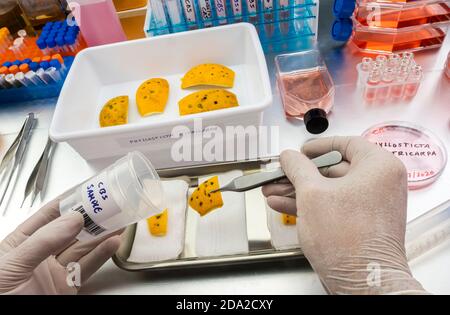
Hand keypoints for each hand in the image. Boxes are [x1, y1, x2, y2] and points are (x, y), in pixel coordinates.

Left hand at [0, 200, 120, 293]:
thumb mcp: (13, 264)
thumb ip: (42, 241)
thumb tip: (71, 220)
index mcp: (20, 242)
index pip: (48, 215)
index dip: (68, 201)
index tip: (87, 189)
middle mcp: (40, 254)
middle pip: (70, 229)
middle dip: (91, 215)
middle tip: (110, 204)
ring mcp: (55, 271)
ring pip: (83, 247)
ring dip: (102, 233)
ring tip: (119, 219)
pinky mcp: (68, 287)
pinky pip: (88, 267)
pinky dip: (103, 254)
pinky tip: (113, 242)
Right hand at [263, 136, 426, 294]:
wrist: (362, 280)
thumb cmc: (348, 239)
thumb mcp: (312, 193)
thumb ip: (298, 168)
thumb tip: (289, 156)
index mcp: (379, 166)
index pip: (346, 143)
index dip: (318, 146)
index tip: (301, 150)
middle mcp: (381, 183)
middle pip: (334, 168)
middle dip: (300, 174)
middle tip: (280, 174)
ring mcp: (373, 204)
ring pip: (330, 189)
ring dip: (300, 190)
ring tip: (274, 191)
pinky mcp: (364, 222)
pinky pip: (335, 205)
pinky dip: (311, 204)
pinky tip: (284, 205)